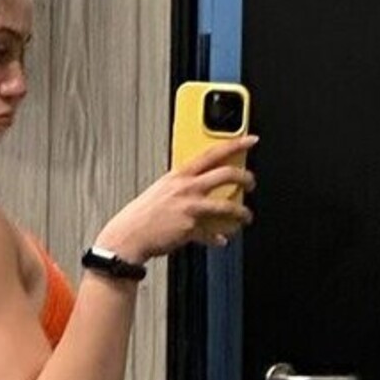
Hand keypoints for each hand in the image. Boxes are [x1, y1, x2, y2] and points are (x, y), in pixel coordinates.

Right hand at [94, 135, 258, 261]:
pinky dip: (217, 238)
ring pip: (227, 206)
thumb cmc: (141, 214)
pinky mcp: (190, 228)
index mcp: (180, 174)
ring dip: (242, 213)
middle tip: (251, 183)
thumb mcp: (162, 189)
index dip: (235, 143)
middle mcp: (187, 188)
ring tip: (245, 217)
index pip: (213, 152)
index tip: (250, 140)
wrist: (129, 235)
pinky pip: (211, 234)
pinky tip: (220, 239)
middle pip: (226, 175)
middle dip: (246, 178)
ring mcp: (190, 208)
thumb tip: (199, 185)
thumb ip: (182, 185)